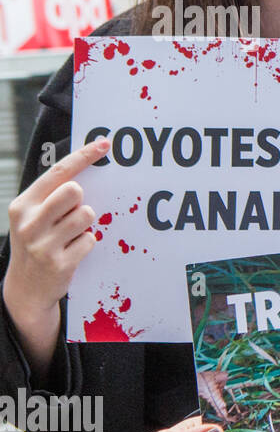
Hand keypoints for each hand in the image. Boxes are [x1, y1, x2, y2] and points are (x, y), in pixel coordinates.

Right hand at [3, 138, 108, 326]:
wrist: (26, 288)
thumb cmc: (37, 243)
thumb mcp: (34, 217)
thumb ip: (53, 197)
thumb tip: (85, 174)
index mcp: (23, 204)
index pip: (58, 172)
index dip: (83, 156)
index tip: (104, 143)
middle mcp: (29, 221)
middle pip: (74, 191)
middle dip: (79, 201)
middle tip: (69, 217)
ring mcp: (42, 243)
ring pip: (86, 215)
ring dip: (85, 225)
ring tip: (69, 237)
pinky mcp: (59, 262)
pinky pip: (90, 240)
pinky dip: (86, 244)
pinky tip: (71, 252)